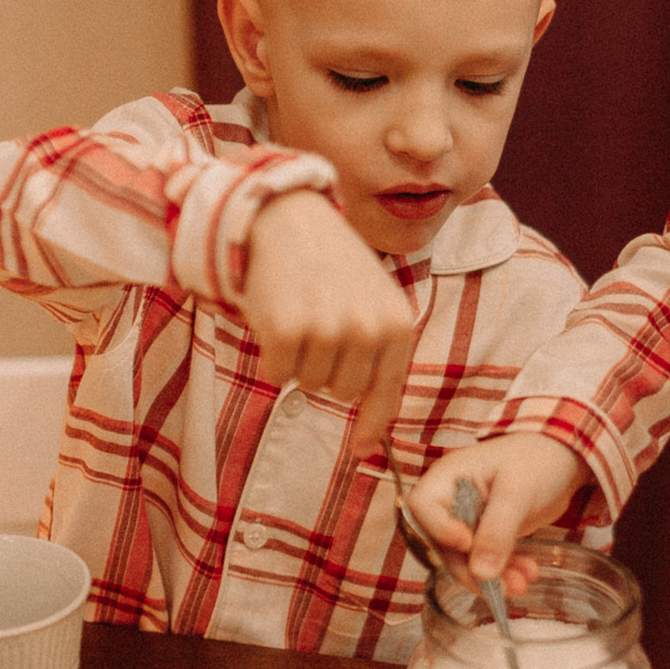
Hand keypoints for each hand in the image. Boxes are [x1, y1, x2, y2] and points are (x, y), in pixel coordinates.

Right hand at [243, 190, 415, 454]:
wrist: (286, 217)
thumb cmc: (329, 266)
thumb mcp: (371, 302)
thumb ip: (376, 357)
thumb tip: (369, 443)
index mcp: (396, 324)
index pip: (386, 393)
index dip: (371, 426)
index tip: (360, 451)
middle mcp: (368, 329)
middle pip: (341, 392)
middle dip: (325, 369)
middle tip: (317, 325)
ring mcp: (329, 329)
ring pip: (308, 383)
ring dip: (299, 358)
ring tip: (301, 313)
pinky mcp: (288, 329)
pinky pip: (278, 374)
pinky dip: (272, 355)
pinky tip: (278, 315)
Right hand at [406, 435, 591, 589]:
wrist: (562, 458)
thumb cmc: (535, 460)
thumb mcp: (517, 493)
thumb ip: (497, 530)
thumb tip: (481, 573)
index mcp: (447, 477)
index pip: (422, 507)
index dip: (438, 529)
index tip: (466, 543)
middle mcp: (450, 501)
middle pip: (442, 544)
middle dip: (472, 569)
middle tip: (502, 586)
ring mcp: (466, 520)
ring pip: (465, 559)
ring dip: (492, 577)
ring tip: (521, 584)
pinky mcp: (484, 535)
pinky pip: (485, 560)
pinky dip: (505, 571)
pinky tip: (527, 574)